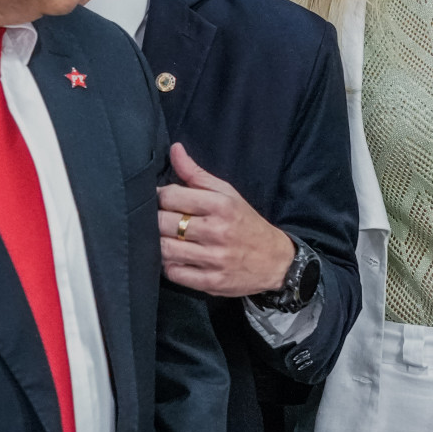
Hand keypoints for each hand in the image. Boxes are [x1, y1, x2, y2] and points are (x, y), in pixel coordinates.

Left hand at [158, 143, 295, 296]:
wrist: (276, 261)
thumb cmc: (247, 223)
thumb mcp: (228, 193)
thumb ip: (197, 174)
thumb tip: (174, 149)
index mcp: (220, 205)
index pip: (170, 196)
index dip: (160, 197)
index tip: (164, 200)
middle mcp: (216, 231)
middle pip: (163, 223)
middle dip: (156, 220)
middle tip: (162, 220)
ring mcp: (213, 259)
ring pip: (164, 249)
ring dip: (160, 243)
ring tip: (168, 239)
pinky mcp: (210, 282)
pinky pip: (174, 272)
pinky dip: (169, 265)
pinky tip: (177, 258)